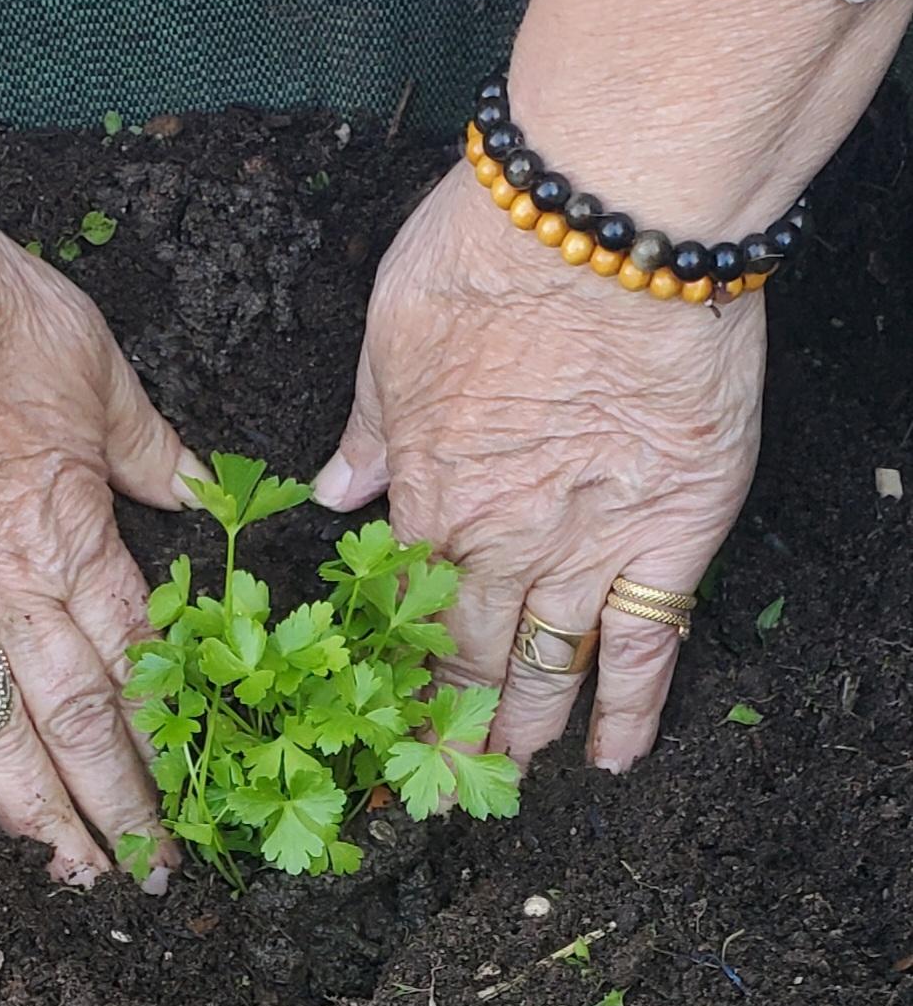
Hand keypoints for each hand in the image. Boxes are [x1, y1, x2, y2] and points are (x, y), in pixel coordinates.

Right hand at [0, 235, 204, 887]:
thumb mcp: (94, 362)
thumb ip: (147, 443)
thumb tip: (206, 493)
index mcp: (77, 533)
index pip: (142, 659)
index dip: (175, 731)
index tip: (203, 790)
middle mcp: (14, 590)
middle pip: (83, 719)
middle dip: (124, 804)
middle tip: (151, 875)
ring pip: (0, 736)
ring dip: (42, 816)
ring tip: (74, 879)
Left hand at [312, 164, 762, 771]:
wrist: (605, 221)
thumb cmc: (485, 256)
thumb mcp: (388, 334)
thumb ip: (367, 427)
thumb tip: (334, 491)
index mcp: (421, 493)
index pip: (391, 610)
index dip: (376, 670)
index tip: (359, 717)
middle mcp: (496, 541)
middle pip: (461, 659)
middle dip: (438, 727)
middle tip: (424, 784)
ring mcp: (583, 546)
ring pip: (544, 668)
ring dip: (520, 733)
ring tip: (500, 784)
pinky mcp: (670, 534)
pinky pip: (648, 643)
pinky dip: (635, 706)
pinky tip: (618, 756)